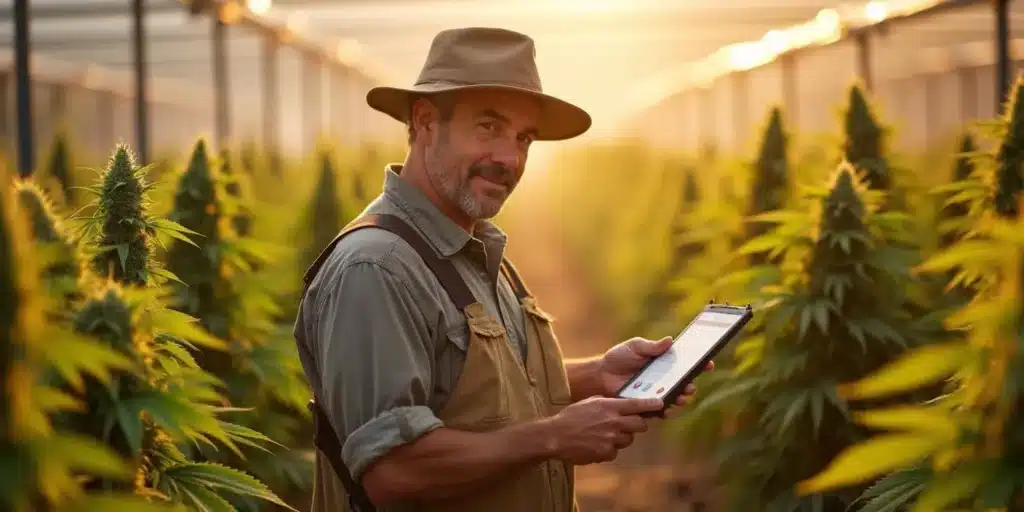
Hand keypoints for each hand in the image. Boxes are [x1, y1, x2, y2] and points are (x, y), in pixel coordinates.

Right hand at [544, 396, 662, 464]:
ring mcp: (611, 439)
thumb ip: (608, 402)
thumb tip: (622, 404)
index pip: (637, 404)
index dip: (651, 404)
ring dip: (622, 437)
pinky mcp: (606, 453)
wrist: (556, 436)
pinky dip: (609, 449)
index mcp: (609, 406)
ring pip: (628, 439)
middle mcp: (613, 422)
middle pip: (640, 424)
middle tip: (630, 424)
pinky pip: (615, 451)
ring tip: (605, 434)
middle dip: (637, 424)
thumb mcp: (590, 402)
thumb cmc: (571, 416)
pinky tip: (596, 444)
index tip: (661, 404)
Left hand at [599, 336, 714, 408]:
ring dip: (681, 398)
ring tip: (681, 397)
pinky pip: (659, 410)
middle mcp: (664, 379)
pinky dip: (665, 410)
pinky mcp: (647, 404)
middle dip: (690, 384)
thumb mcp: (634, 347)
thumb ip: (651, 346)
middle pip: (684, 383)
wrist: (601, 374)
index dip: (699, 364)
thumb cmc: (618, 357)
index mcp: (664, 363)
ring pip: (675, 397)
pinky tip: (667, 409)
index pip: (686, 364)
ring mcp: (656, 392)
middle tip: (690, 385)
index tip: (708, 363)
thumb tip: (670, 341)